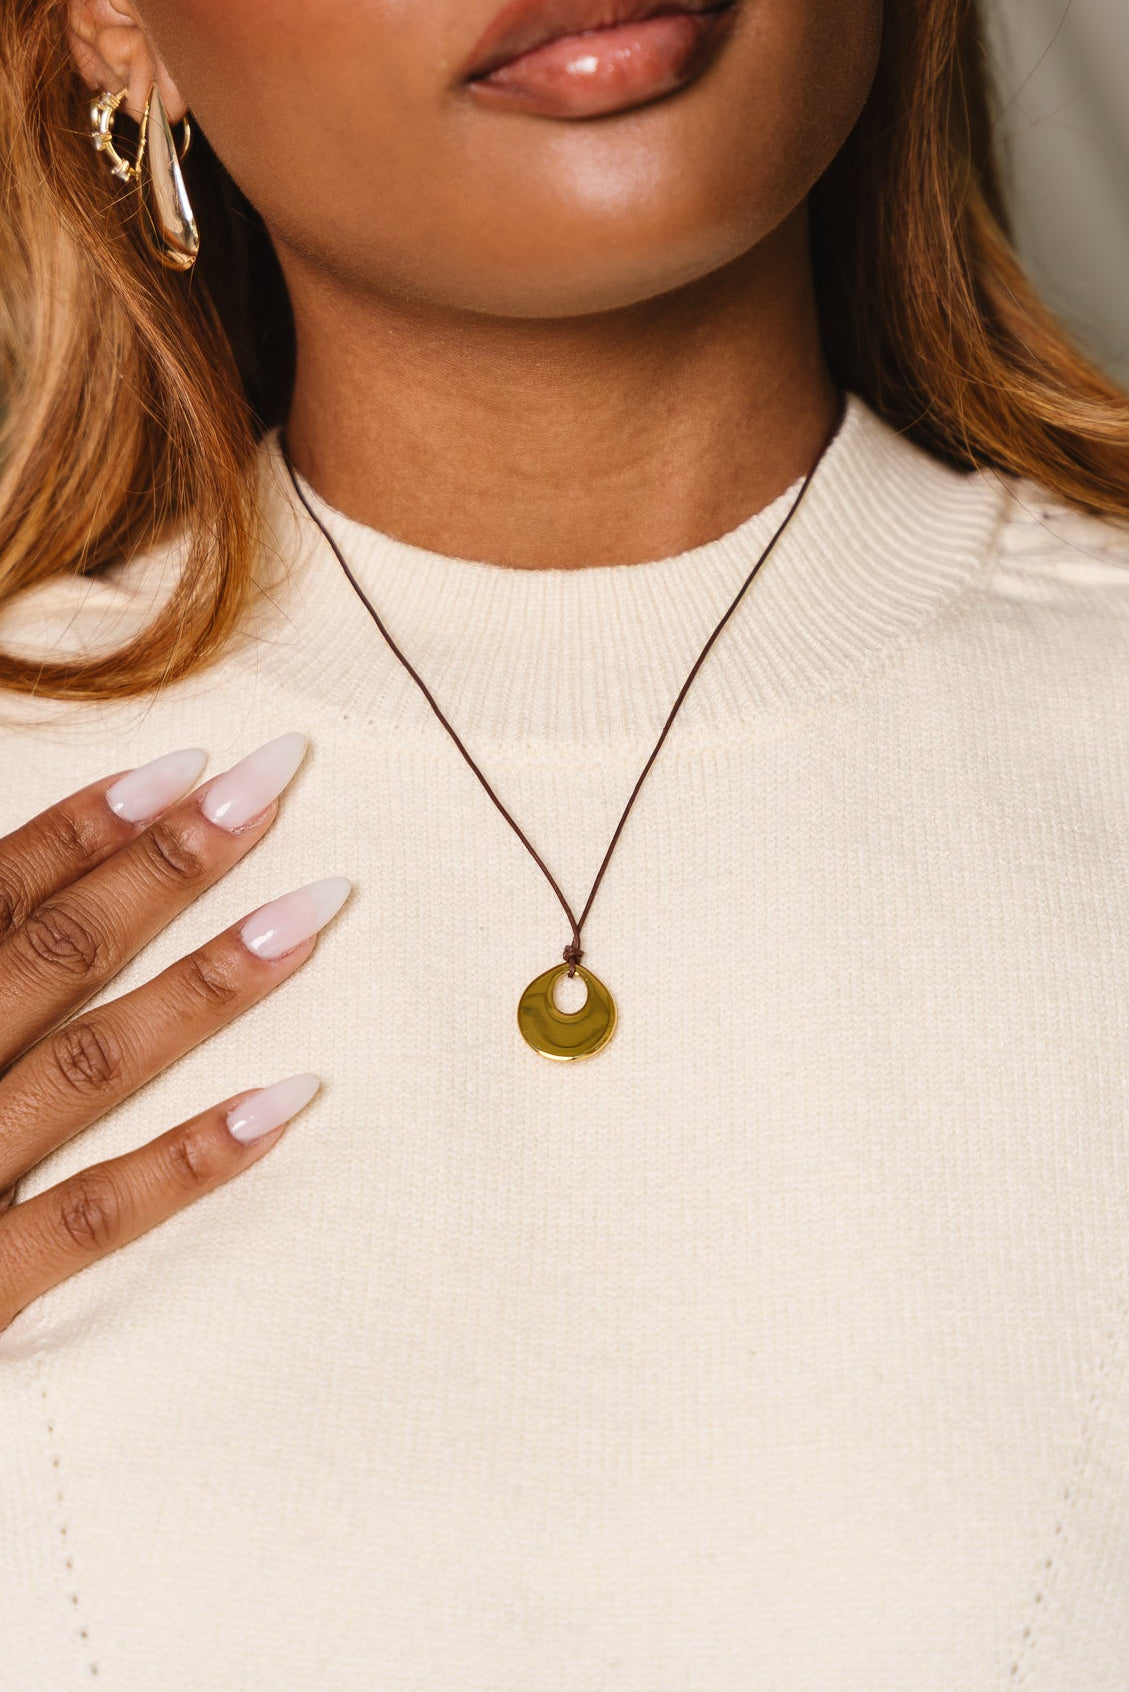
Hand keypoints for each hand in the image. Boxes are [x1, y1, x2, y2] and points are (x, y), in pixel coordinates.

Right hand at [0, 734, 349, 1334]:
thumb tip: (19, 889)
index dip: (92, 825)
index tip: (190, 765)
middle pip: (58, 951)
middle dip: (173, 862)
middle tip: (277, 784)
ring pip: (90, 1062)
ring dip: (209, 982)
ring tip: (315, 909)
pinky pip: (93, 1220)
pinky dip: (193, 1159)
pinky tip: (292, 1099)